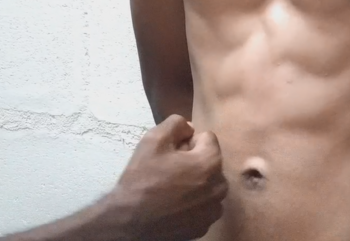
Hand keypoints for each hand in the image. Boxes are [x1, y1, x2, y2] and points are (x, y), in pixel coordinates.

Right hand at [101, 115, 227, 240]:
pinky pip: (203, 206)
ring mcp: (213, 209)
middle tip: (169, 171)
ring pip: (208, 185)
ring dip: (195, 183)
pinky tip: (174, 205)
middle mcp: (220, 186)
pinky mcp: (204, 226)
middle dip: (194, 162)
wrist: (130, 221)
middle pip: (210, 163)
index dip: (187, 142)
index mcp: (211, 162)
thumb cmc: (142, 179)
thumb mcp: (153, 140)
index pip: (208, 138)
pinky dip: (193, 203)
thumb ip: (176, 124)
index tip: (171, 153)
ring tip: (171, 189)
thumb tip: (190, 128)